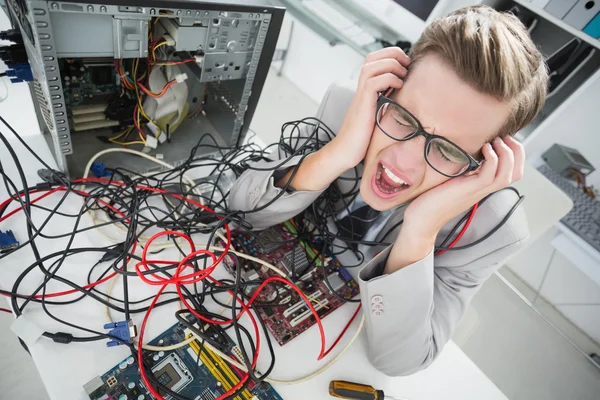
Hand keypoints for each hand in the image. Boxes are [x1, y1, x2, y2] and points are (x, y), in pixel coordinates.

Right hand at [326, 47, 408, 173]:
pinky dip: (390, 79)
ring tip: (403, 74)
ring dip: (392, 64)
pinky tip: (398, 87)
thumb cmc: (363, 136)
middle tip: (407, 64)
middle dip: (393, 54)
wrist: (347, 150)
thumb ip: (387, 100)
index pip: (374, 58)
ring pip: (372, 65)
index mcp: (365, 87)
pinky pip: (374, 81)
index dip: (390, 54)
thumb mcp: (379, 113)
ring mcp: (360, 94)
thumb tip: (405, 94)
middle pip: (372, 56)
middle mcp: (361, 87)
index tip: (406, 63)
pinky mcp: (362, 103)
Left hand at [405, 136, 525, 236]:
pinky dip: (492, 159)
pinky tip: (484, 148)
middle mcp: (484, 189)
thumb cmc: (431, 200)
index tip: (506, 139)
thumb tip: (463, 153)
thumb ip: (462, 170)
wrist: (422, 220)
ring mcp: (477, 190)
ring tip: (496, 141)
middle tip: (506, 137)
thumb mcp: (451, 180)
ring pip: (508, 174)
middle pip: (516, 173)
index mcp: (482, 187)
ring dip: (507, 154)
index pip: (513, 173)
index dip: (516, 155)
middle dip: (517, 151)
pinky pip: (490, 174)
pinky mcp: (468, 190)